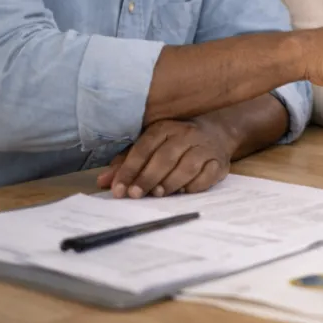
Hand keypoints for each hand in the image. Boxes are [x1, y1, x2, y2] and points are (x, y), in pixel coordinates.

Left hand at [97, 118, 231, 198]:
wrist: (217, 132)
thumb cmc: (175, 143)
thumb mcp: (150, 146)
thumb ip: (126, 163)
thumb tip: (103, 182)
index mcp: (165, 128)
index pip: (144, 148)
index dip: (129, 169)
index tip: (118, 190)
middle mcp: (186, 134)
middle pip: (165, 157)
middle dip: (148, 178)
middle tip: (135, 195)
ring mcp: (205, 148)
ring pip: (187, 166)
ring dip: (170, 182)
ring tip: (157, 194)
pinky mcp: (219, 162)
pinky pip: (207, 176)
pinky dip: (194, 186)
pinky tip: (183, 192)